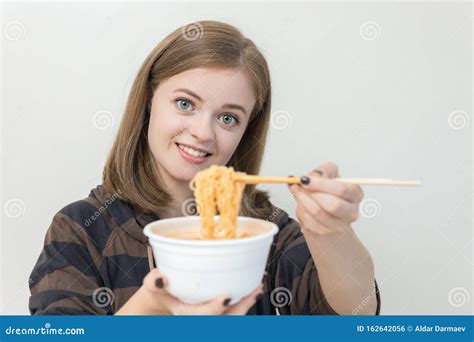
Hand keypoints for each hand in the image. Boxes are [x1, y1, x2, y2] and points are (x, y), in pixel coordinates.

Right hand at [116, 268, 262, 314]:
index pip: (203, 316)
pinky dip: (244, 301)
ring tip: (258, 287)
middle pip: (225, 319)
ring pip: (232, 317)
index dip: (215, 310)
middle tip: (255, 290)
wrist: (162, 299)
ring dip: (246, 303)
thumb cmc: (160, 291)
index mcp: (186, 315)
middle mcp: (200, 318)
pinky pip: (234, 311)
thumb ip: (153, 282)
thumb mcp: (152, 286)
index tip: (226, 298)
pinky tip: (252, 289)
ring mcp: (211, 316)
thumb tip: (161, 277)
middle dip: (242, 307)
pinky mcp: (218, 312)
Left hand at [288, 161, 363, 235]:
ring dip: (302, 199)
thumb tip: (312, 176)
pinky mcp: (323, 232)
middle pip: (333, 205)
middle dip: (312, 193)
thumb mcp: (330, 175)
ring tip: (296, 189)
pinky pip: (308, 220)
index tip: (305, 179)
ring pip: (318, 213)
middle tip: (299, 185)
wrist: (327, 213)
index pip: (341, 190)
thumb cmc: (329, 192)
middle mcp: (351, 212)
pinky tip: (300, 201)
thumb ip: (323, 171)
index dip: (321, 184)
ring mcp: (338, 225)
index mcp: (355, 195)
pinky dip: (300, 209)